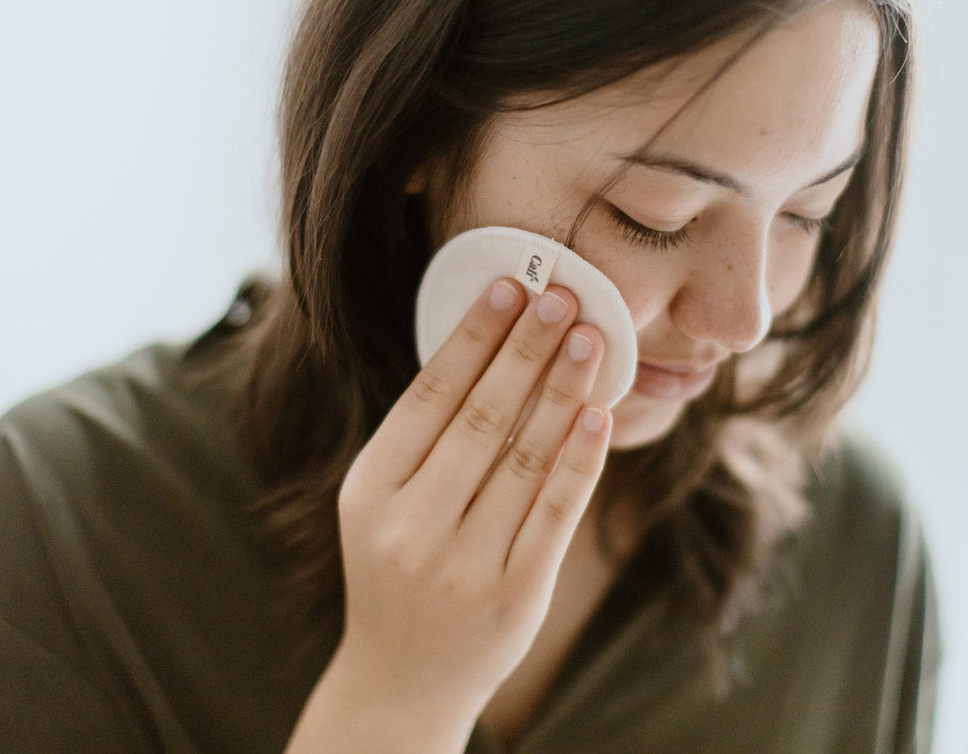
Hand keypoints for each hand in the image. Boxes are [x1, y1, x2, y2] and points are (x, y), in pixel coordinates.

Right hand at [333, 277, 610, 719]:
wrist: (401, 681)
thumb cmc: (398, 569)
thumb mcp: (382, 503)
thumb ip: (423, 438)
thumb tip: (492, 343)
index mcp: (370, 490)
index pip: (429, 396)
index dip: (473, 337)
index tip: (510, 286)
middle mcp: (411, 526)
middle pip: (481, 418)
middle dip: (527, 349)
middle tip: (564, 296)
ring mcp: (464, 565)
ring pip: (524, 458)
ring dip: (562, 391)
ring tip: (590, 339)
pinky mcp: (515, 597)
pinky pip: (555, 513)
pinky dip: (579, 459)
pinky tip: (598, 414)